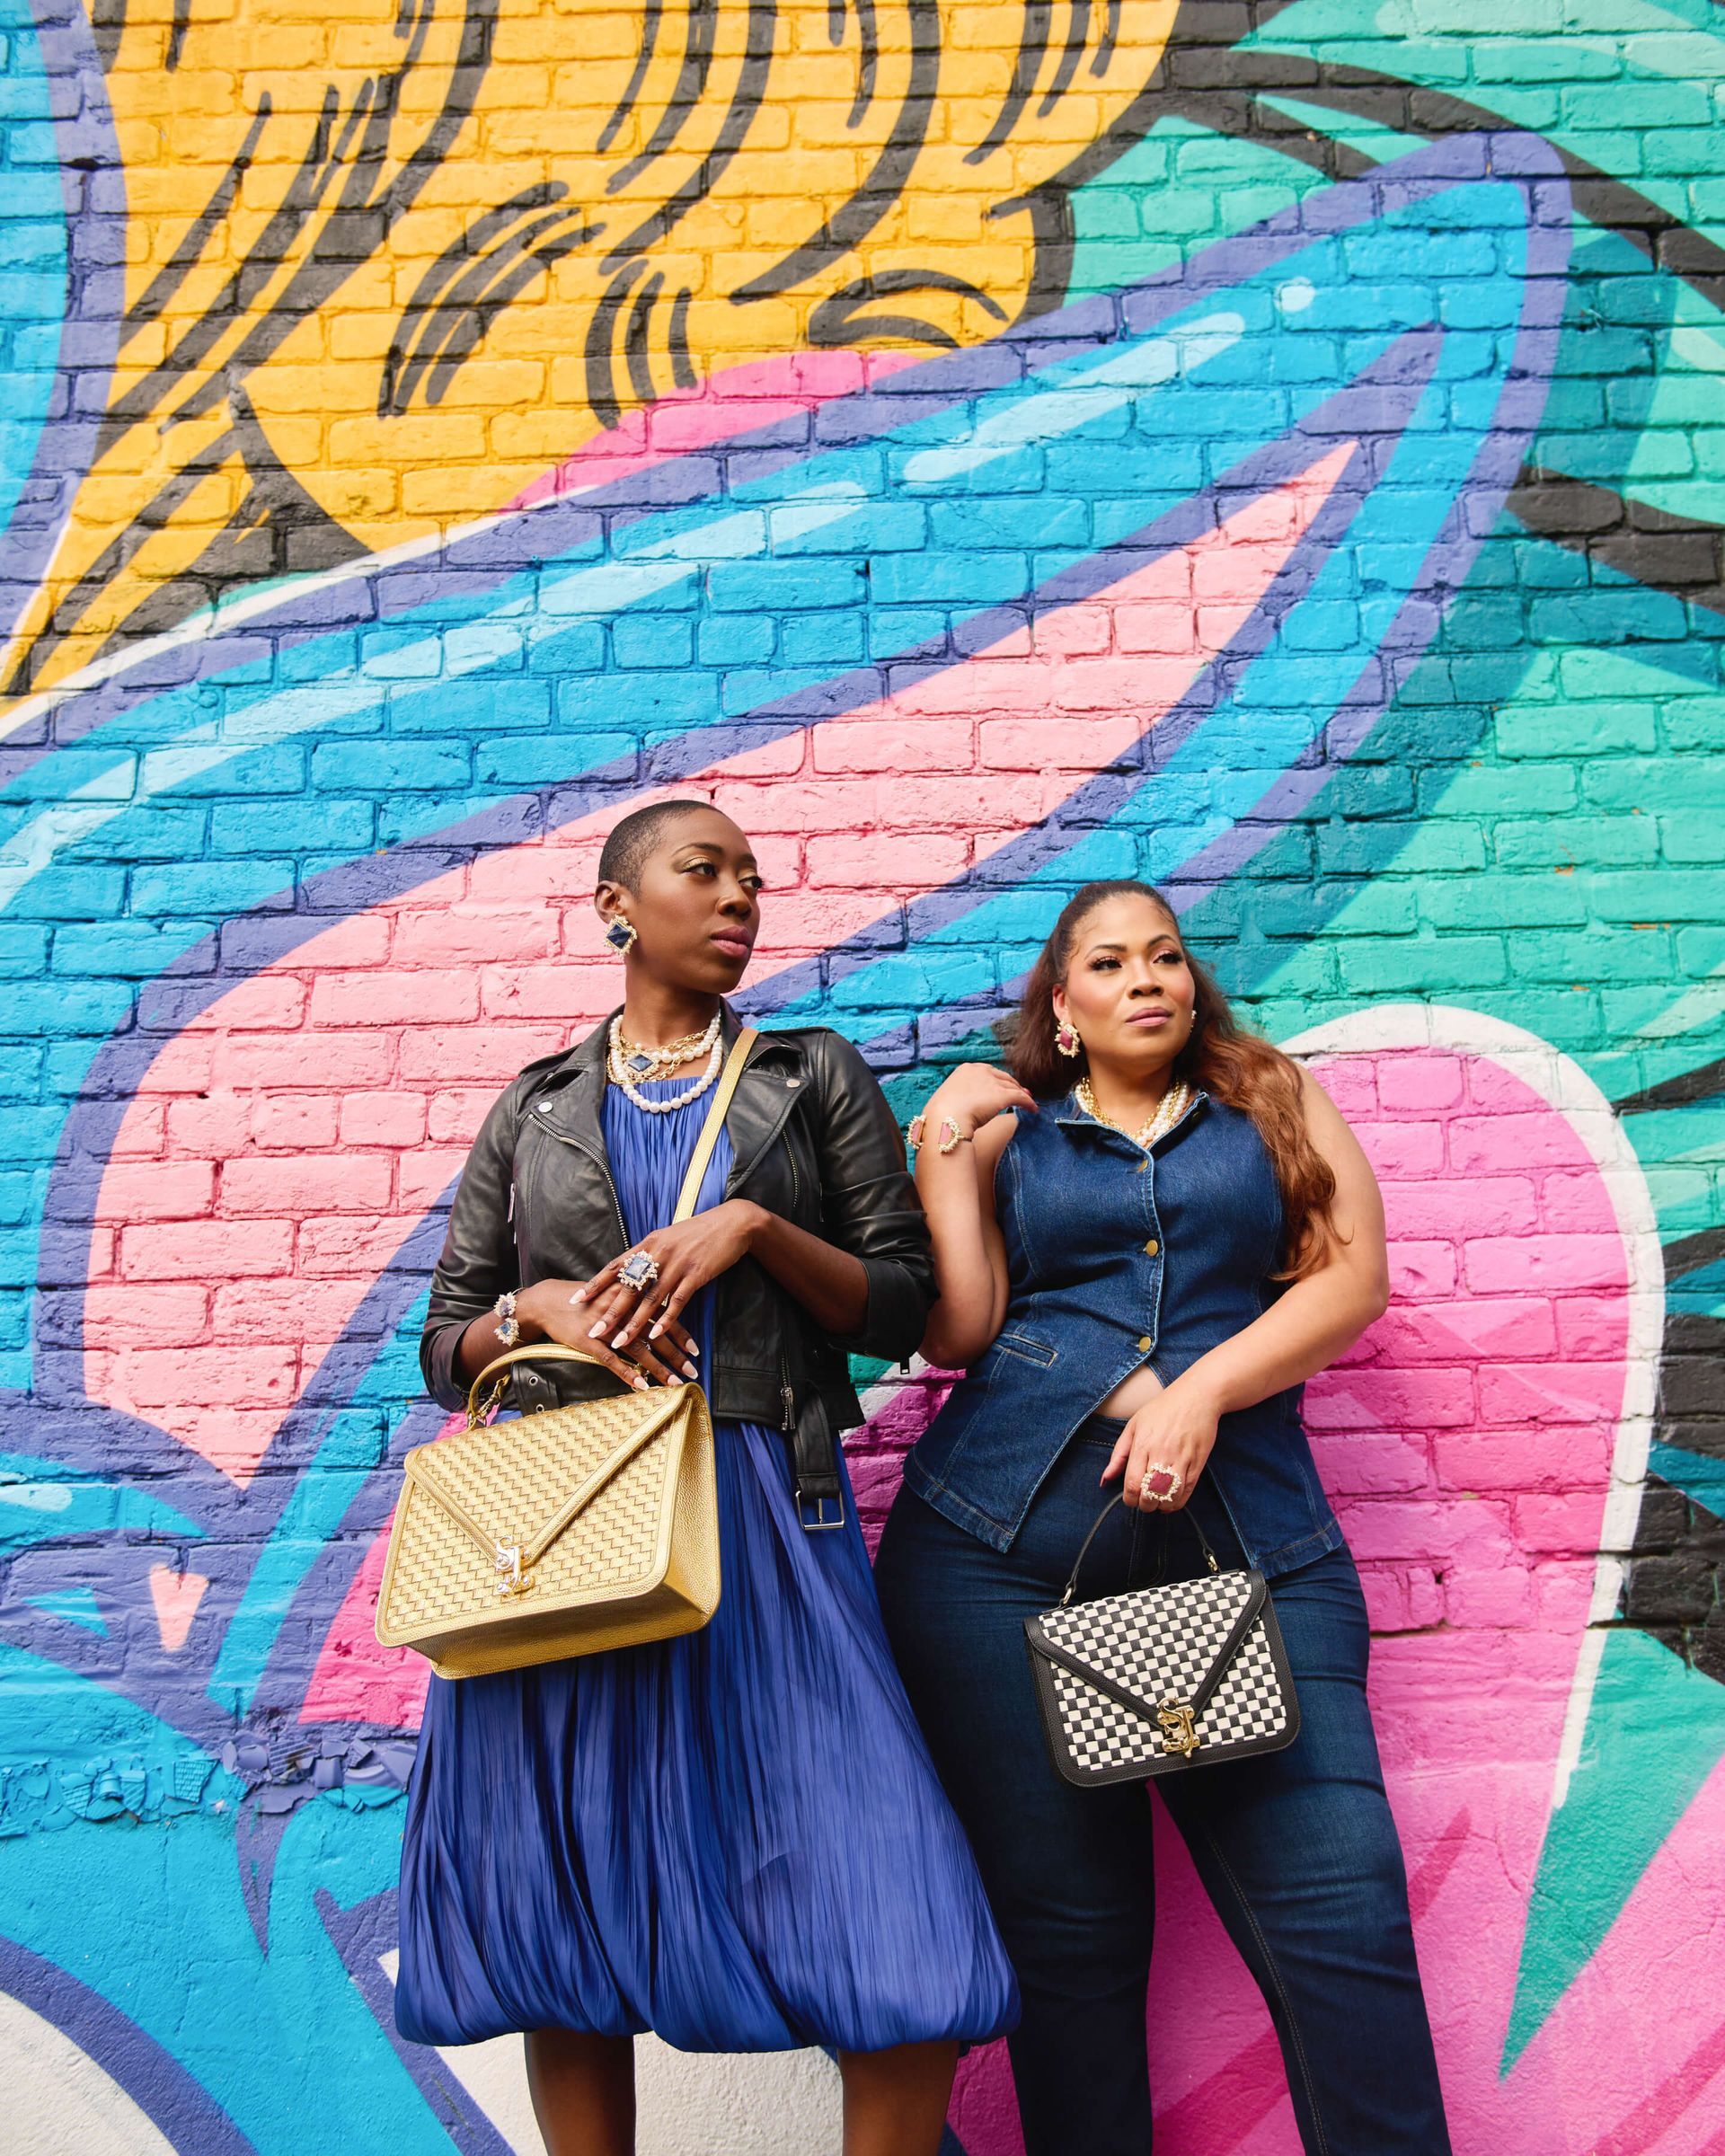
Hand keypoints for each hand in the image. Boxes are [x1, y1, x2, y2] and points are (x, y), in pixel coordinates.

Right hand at [513, 1278, 699, 1391]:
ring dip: (658, 1369)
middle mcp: (622, 1310)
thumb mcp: (613, 1291)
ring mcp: (606, 1327)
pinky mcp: (589, 1342)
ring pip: (638, 1350)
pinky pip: (612, 1361)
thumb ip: (636, 1299)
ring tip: (674, 1383)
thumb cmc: (585, 1298)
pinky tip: (642, 1387)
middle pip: (655, 1336)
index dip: (680, 1334)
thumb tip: (661, 1311)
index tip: (695, 1351)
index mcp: (631, 1296)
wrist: (548, 1301)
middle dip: (676, 1356)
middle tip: (692, 1372)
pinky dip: (628, 1374)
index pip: (663, 1316)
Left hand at [571, 1200, 763, 1369]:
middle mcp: (658, 1253)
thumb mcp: (669, 1238)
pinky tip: (655, 1335)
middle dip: (609, 1312)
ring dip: (633, 1324)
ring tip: (619, 1342)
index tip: (576, 1300)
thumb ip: (651, 1253)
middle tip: (593, 1331)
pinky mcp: (696, 1274)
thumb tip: (633, 1269)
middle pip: (628, 1288)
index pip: (615, 1266)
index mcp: (648, 1243)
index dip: (595, 1284)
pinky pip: (677, 1301)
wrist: (732, 1223)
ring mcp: (677, 1264)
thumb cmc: (699, 1232)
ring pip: (650, 1300)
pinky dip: (665, 1320)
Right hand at [920, 1063, 1036, 1146]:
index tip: (1002, 1087)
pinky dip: (1029, 1103)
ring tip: (1028, 1101)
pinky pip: (1021, 1098)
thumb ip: (959, 1095)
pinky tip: (1033, 1109)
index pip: (988, 1072)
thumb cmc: (942, 1113)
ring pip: (1013, 1087)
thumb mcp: (948, 1097)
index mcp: (966, 1069)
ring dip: (1022, 1094)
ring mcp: (992, 1082)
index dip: (997, 1080)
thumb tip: (962, 1104)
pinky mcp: (1003, 1095)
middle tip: (1020, 1093)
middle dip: (1012, 1085)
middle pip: (1003, 1077)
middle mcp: (981, 1071)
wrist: (946, 1118)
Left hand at [1103, 1377, 1221, 1511]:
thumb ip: (1118, 1455)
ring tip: (1157, 1503)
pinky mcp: (1198, 1463)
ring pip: (1170, 1496)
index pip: (1133, 1484)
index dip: (1130, 1499)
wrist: (1197, 1396)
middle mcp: (1162, 1453)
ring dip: (1161, 1507)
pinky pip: (1187, 1491)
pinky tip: (1170, 1501)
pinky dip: (1177, 1502)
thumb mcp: (1133, 1426)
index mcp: (1143, 1444)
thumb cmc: (1162, 1409)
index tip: (1130, 1499)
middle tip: (1143, 1503)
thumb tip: (1105, 1480)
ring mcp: (1182, 1459)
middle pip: (1150, 1494)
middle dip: (1144, 1505)